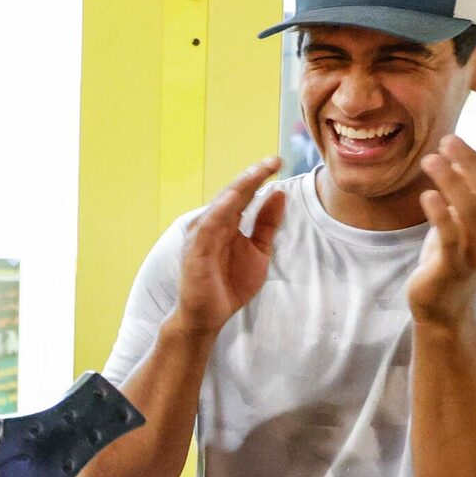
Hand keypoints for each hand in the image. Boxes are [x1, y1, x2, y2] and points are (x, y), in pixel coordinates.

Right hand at [172, 157, 285, 338]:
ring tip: (257, 172)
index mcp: (226, 223)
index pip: (244, 194)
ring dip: (239, 187)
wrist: (209, 317)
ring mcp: (201, 235)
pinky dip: (221, 210)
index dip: (259, 177)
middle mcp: (211, 223)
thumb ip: (267, 224)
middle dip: (252, 176)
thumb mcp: (258, 251)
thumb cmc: (229, 285)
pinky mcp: (196, 250)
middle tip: (273, 160)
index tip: (278, 161)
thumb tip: (279, 193)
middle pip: (233, 193)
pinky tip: (235, 197)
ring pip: (221, 204)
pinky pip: (209, 225)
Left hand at [407, 135, 475, 327]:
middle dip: (468, 162)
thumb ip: (465, 197)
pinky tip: (426, 195)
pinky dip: (440, 212)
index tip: (453, 141)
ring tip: (429, 161)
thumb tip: (456, 159)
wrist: (443, 310)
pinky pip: (451, 236)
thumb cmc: (450, 261)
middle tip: (445, 142)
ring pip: (471, 210)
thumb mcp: (462, 226)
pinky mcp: (454, 268)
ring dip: (450, 181)